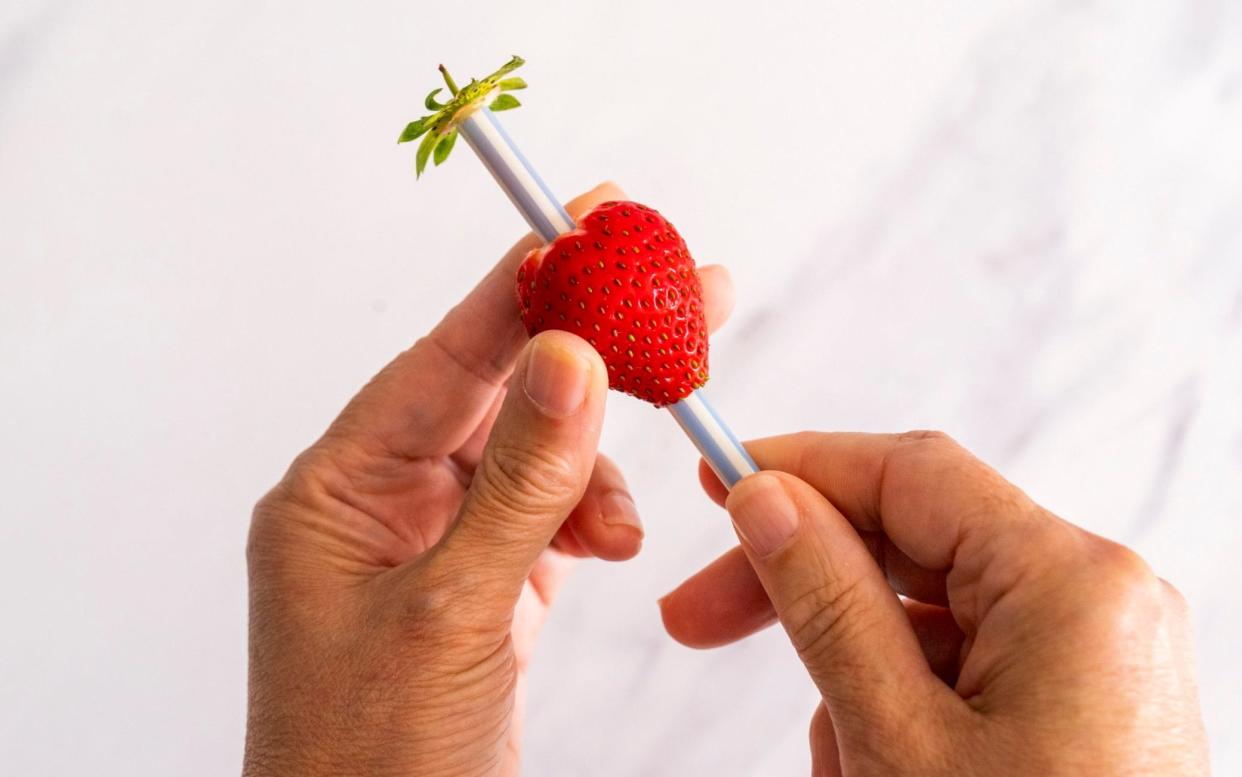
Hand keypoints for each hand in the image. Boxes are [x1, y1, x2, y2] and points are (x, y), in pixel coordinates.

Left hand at [243, 182, 734, 776]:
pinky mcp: (485, 584)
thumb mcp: (452, 614)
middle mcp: (383, 504)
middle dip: (589, 352)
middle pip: (500, 392)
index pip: (444, 359)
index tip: (591, 221)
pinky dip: (592, 518)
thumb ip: (519, 483)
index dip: (521, 286)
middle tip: (678, 292)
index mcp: (337, 493)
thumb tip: (569, 354)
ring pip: (536, 455)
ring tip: (623, 522)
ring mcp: (438, 543)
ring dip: (593, 468)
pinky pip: (550, 514)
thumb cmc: (372, 764)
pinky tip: (613, 545)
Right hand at [660, 432, 1208, 775]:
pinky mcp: (1078, 705)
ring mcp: (1092, 656)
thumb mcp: (897, 738)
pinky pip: (961, 675)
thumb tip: (767, 498)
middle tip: (696, 620)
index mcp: (1071, 583)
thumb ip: (827, 602)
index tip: (713, 484)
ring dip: (851, 681)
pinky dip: (898, 715)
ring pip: (926, 622)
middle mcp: (1096, 602)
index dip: (801, 466)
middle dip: (803, 587)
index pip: (910, 474)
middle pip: (913, 544)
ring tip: (848, 772)